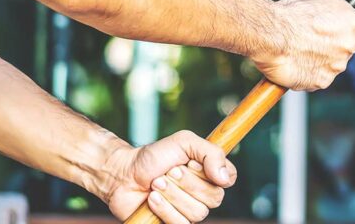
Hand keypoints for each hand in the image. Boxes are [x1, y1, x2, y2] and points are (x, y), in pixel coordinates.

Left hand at [101, 130, 236, 222]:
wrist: (124, 174)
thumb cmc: (154, 157)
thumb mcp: (184, 142)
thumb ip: (211, 153)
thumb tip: (225, 178)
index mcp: (210, 172)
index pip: (230, 178)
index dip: (212, 173)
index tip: (191, 163)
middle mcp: (204, 194)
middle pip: (214, 197)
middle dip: (187, 183)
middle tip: (169, 172)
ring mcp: (190, 211)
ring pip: (197, 212)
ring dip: (173, 195)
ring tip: (156, 183)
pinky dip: (164, 208)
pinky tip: (152, 199)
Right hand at [250, 0, 354, 90]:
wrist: (271, 33)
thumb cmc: (290, 13)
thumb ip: (333, 10)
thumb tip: (334, 14)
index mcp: (353, 23)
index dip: (345, 35)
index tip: (334, 36)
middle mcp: (349, 46)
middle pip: (345, 52)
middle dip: (330, 49)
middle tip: (310, 43)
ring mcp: (337, 66)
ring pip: (330, 67)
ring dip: (317, 62)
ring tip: (297, 52)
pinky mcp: (322, 82)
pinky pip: (316, 80)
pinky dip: (306, 75)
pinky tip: (294, 64)